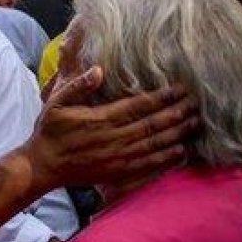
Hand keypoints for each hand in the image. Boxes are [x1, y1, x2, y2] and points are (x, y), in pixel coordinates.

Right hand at [23, 67, 196, 190]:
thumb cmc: (50, 132)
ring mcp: (119, 157)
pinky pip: (148, 164)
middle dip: (177, 113)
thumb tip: (98, 70)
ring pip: (155, 144)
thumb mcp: (56, 102)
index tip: (180, 89)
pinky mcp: (119, 171)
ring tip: (196, 122)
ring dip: (178, 133)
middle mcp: (115, 139)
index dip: (162, 97)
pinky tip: (181, 150)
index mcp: (101, 119)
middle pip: (153, 124)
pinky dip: (167, 157)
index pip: (139, 106)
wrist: (44, 166)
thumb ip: (78, 86)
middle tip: (197, 103)